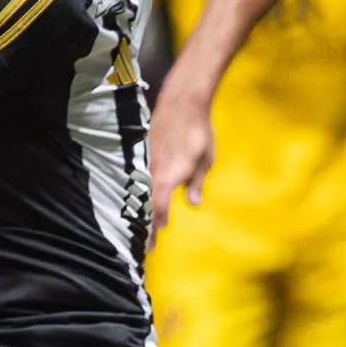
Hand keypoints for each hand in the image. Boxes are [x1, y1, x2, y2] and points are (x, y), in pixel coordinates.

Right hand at [145, 90, 214, 243]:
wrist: (182, 102)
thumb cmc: (198, 131)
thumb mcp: (205, 159)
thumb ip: (196, 182)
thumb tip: (193, 203)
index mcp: (169, 176)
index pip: (158, 208)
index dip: (155, 227)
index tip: (153, 244)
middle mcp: (153, 171)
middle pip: (145, 204)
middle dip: (144, 225)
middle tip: (144, 244)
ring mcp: (146, 161)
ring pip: (141, 191)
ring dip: (141, 210)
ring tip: (140, 226)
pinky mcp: (144, 153)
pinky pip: (140, 177)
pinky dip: (141, 192)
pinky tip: (142, 198)